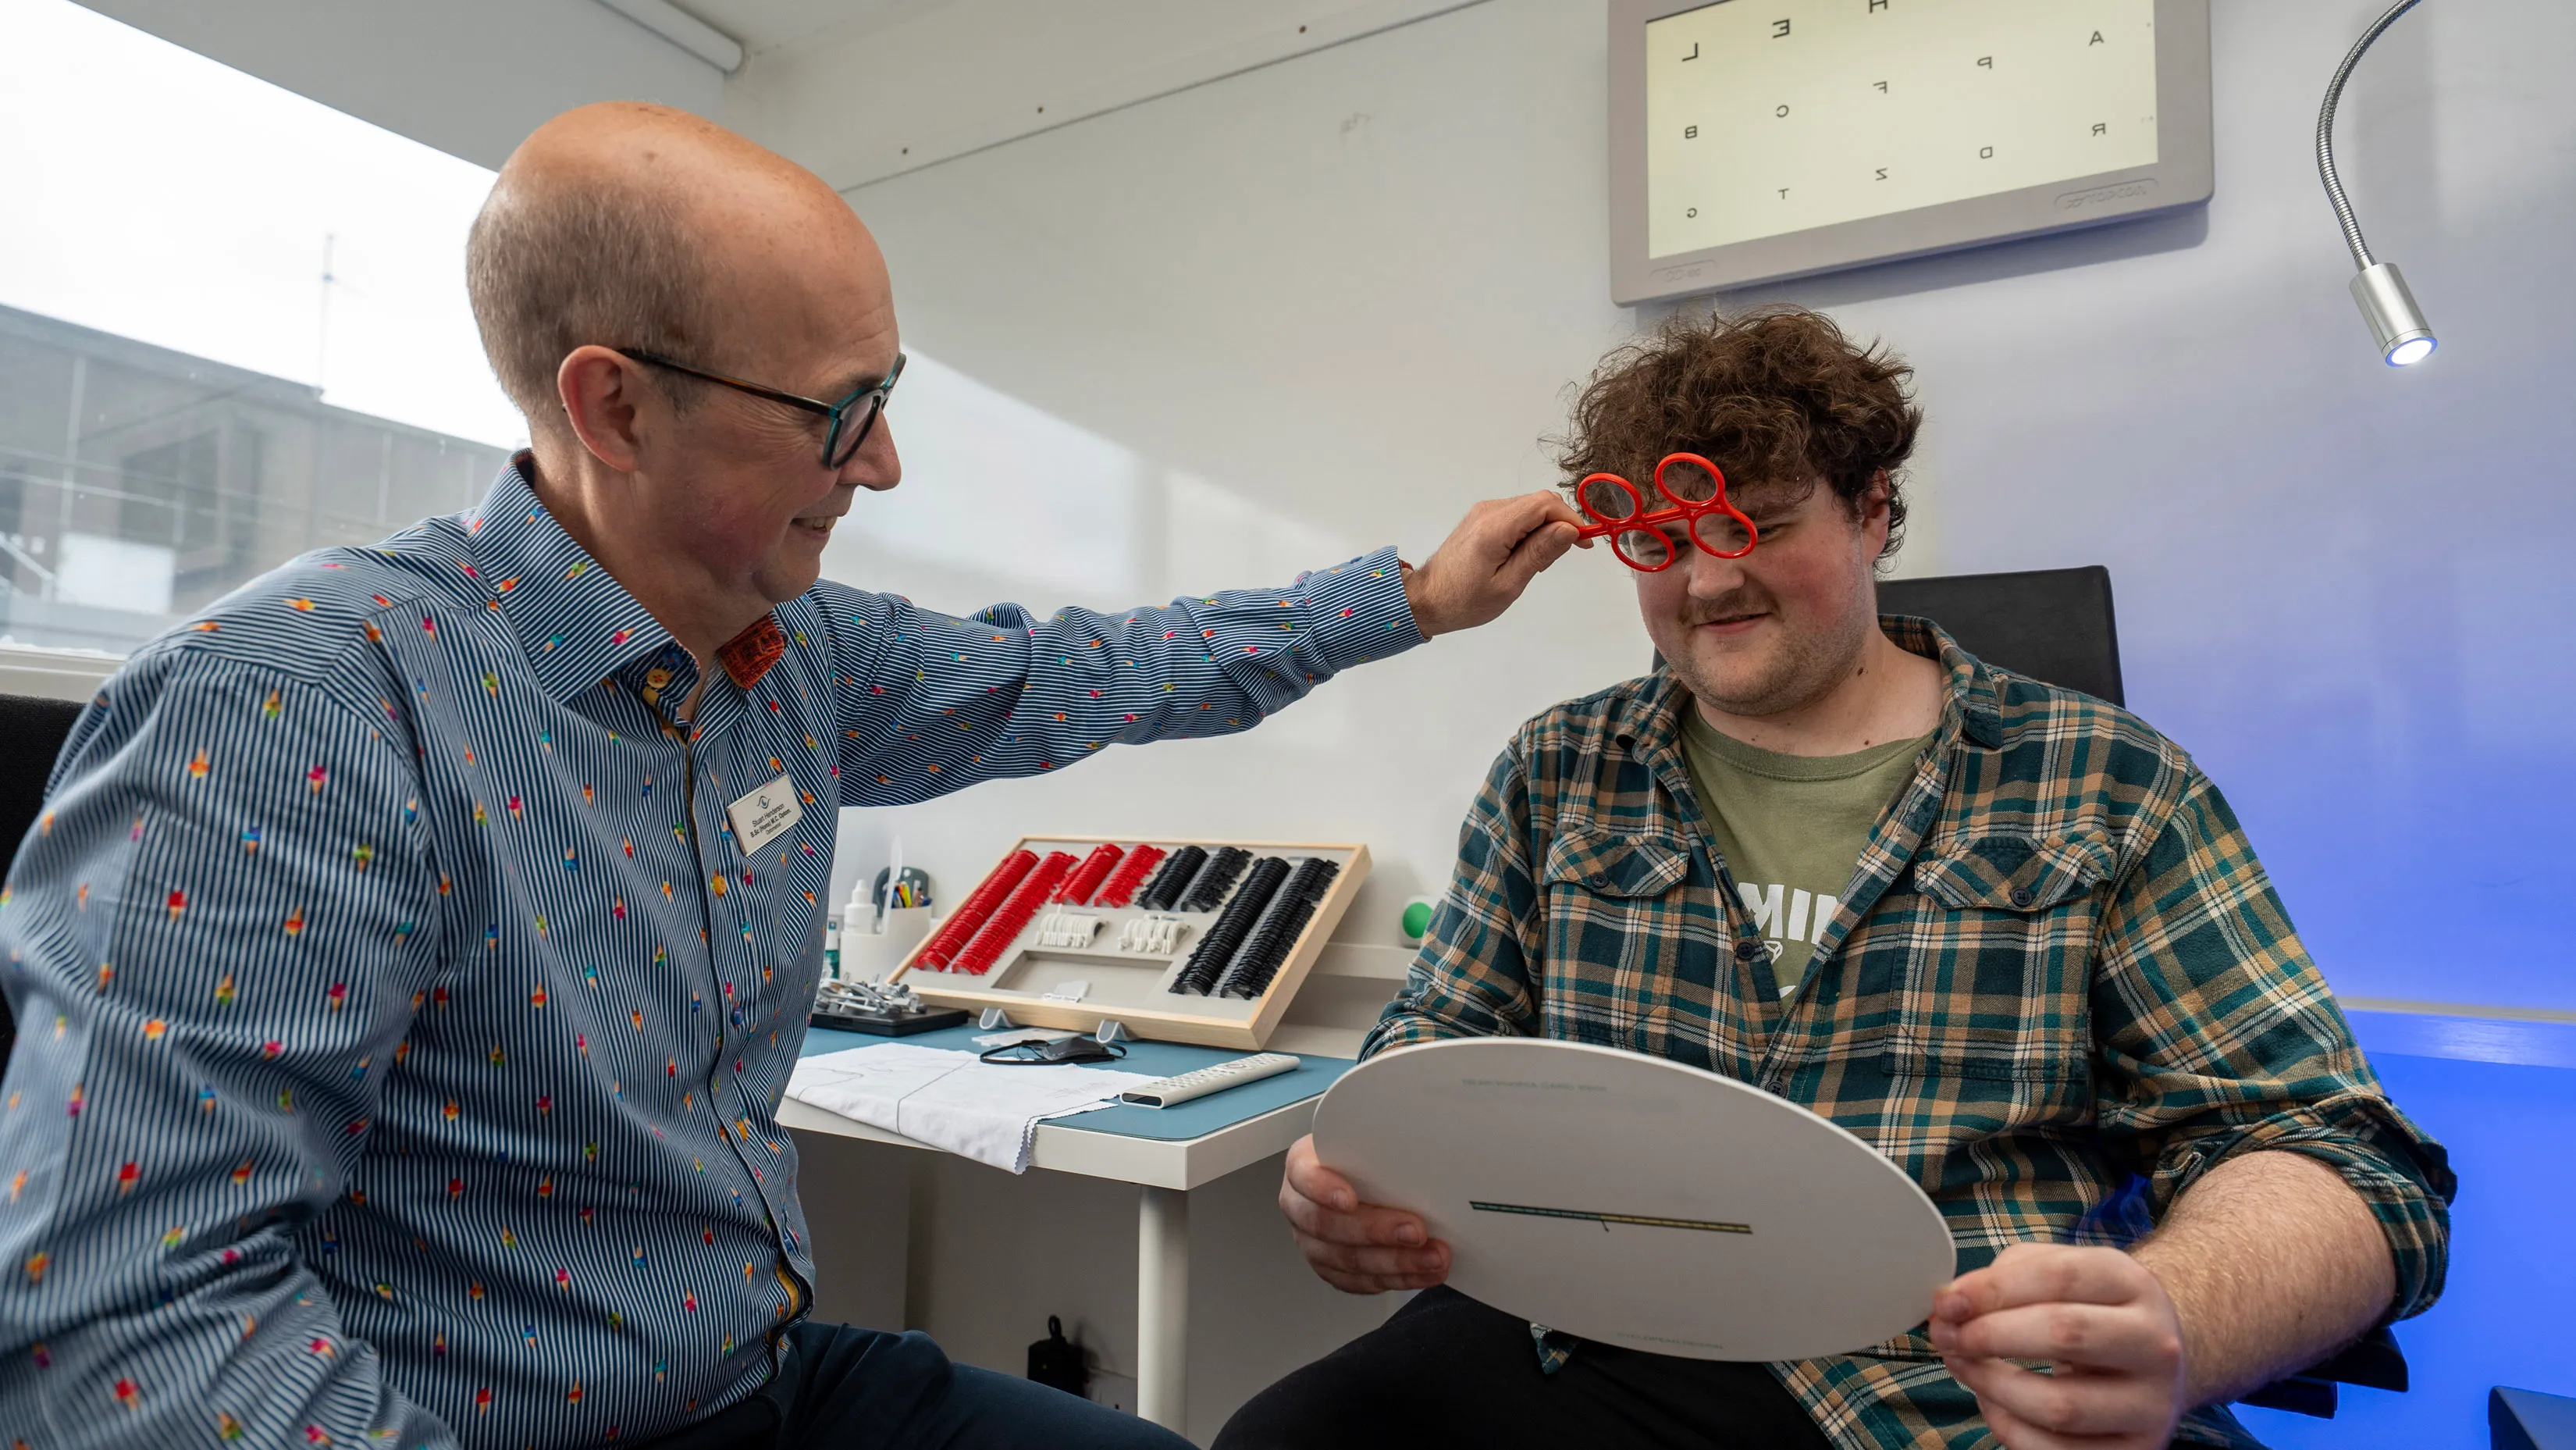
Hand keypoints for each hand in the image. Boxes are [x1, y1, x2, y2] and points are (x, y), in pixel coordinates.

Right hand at [1278, 1133, 1450, 1293]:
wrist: (1362, 1174)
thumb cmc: (1363, 1154)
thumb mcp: (1366, 1135)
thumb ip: (1380, 1137)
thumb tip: (1416, 1126)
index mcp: (1302, 1165)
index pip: (1303, 1175)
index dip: (1323, 1189)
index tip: (1350, 1198)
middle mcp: (1300, 1205)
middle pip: (1326, 1225)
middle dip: (1376, 1231)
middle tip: (1415, 1231)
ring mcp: (1312, 1241)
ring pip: (1346, 1260)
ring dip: (1395, 1262)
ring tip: (1432, 1257)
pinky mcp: (1331, 1268)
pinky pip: (1359, 1282)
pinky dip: (1395, 1279)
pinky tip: (1421, 1273)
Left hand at [1402, 492, 1586, 636]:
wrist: (1426, 600)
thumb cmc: (1465, 601)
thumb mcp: (1508, 584)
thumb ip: (1539, 553)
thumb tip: (1568, 529)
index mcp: (1495, 526)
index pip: (1544, 504)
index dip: (1571, 519)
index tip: (1583, 544)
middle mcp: (1488, 510)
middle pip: (1539, 502)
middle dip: (1558, 525)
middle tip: (1554, 560)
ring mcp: (1483, 512)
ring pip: (1529, 507)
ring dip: (1544, 529)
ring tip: (1535, 564)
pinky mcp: (1481, 518)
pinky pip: (1516, 515)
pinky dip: (1529, 530)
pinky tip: (1523, 556)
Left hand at [1929, 1244, 2187, 1449]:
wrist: (2151, 1359)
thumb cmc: (2089, 1309)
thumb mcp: (2060, 1274)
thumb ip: (2005, 1277)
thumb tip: (1952, 1304)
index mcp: (2134, 1285)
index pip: (2061, 1277)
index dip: (1993, 1289)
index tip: (1947, 1301)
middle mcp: (2155, 1345)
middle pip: (2064, 1334)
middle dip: (1989, 1335)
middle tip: (1946, 1334)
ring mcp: (2151, 1406)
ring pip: (2060, 1405)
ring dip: (1991, 1386)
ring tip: (1960, 1364)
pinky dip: (2008, 1427)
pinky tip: (1991, 1402)